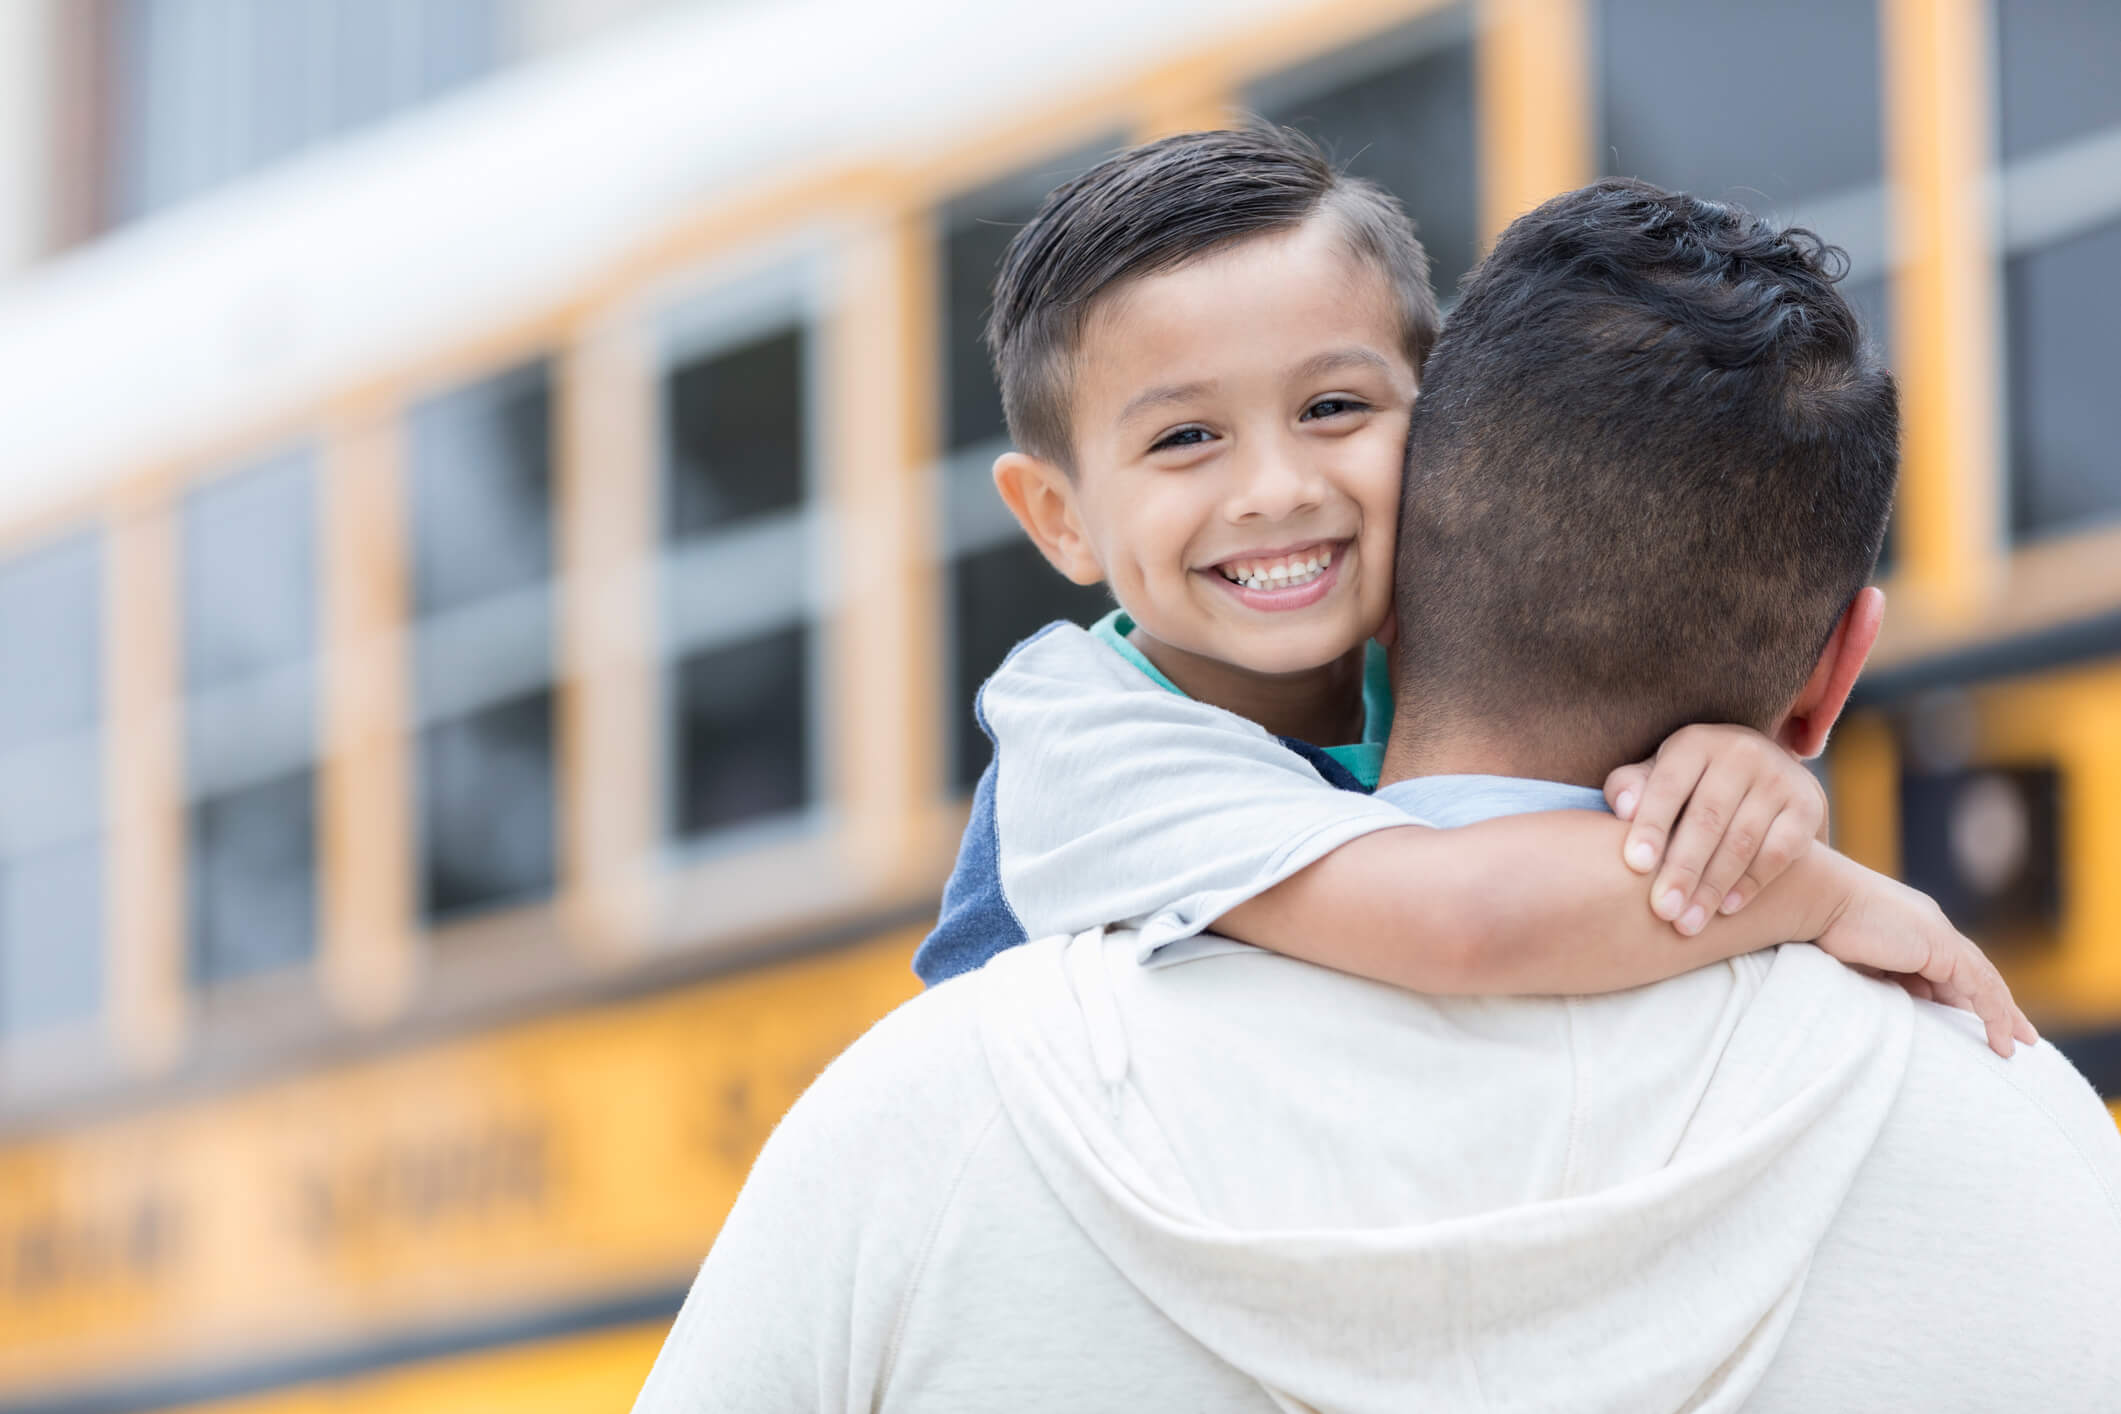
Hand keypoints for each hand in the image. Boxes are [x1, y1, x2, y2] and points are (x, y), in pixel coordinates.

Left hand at [1605, 724, 1824, 935]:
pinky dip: (1752, 882)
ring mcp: (1778, 777)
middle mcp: (1740, 751)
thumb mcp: (1657, 775)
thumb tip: (1624, 808)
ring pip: (1743, 840)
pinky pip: (1780, 851)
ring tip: (1687, 922)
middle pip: (1707, 819)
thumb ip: (1631, 786)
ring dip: (1714, 886)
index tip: (1635, 866)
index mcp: (1694, 743)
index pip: (1668, 786)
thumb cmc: (1689, 783)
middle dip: (1683, 869)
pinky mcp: (1807, 804)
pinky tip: (1727, 908)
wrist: (1761, 773)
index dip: (1651, 825)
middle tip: (1663, 911)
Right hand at [1813, 854, 2037, 1057]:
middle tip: (2014, 1036)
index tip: (1969, 1021)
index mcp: (1908, 932)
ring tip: (2014, 1046)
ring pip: (1981, 982)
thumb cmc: (1821, 927)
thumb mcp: (1860, 961)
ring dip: (2002, 1015)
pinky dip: (1995, 1014)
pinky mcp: (1944, 948)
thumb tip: (1905, 1002)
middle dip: (1994, 1006)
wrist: (1818, 900)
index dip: (1962, 997)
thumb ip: (1884, 977)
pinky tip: (2002, 1040)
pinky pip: (1980, 987)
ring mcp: (1939, 937)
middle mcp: (1928, 931)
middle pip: (1971, 975)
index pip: (1945, 969)